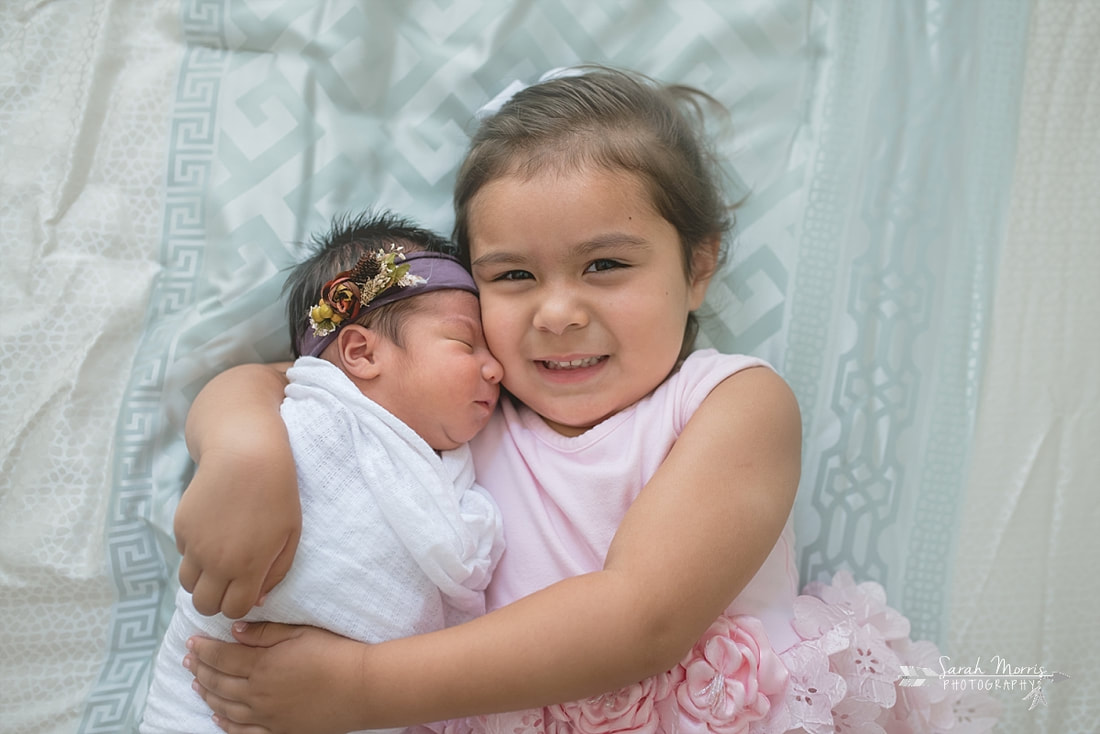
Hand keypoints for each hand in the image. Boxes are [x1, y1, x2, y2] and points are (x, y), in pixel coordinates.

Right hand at [175, 446, 299, 617]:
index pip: (233, 611)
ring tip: (219, 559)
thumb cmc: (277, 493)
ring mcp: (195, 545)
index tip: (245, 591)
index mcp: (248, 567)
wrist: (245, 454)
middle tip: (228, 581)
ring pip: (187, 584)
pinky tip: (213, 529)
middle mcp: (217, 562)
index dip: (239, 605)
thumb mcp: (290, 534)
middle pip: (203, 605)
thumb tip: (257, 599)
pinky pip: (184, 553)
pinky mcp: (181, 527)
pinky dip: (194, 551)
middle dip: (216, 600)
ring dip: (201, 579)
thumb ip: (275, 572)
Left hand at [186, 622, 366, 733]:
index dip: (204, 649)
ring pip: (226, 707)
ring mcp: (266, 716)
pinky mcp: (279, 732)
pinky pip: (243, 732)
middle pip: (219, 681)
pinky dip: (225, 724)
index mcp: (263, 664)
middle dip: (200, 669)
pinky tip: (216, 717)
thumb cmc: (335, 653)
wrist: (361, 687)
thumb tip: (234, 631)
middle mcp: (258, 693)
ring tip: (196, 684)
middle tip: (188, 660)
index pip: (222, 656)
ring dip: (207, 694)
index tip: (191, 642)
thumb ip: (265, 633)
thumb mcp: (300, 633)